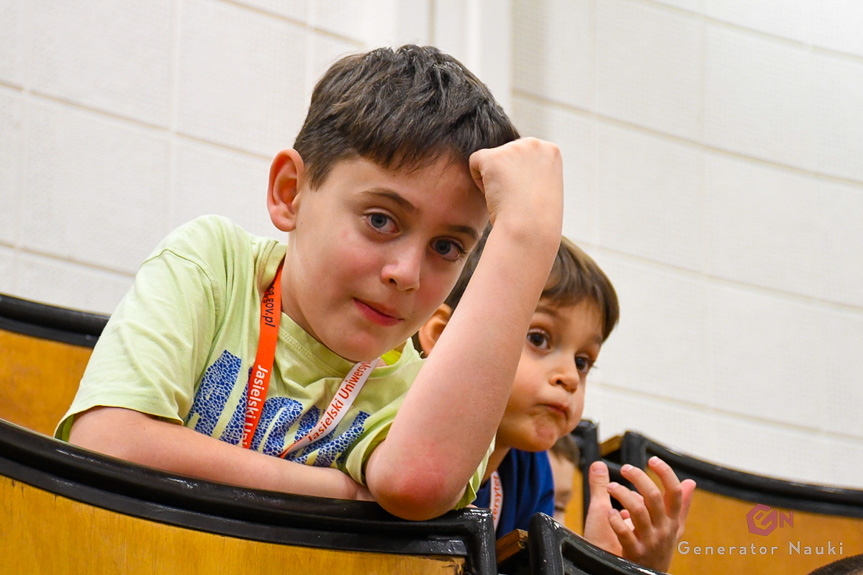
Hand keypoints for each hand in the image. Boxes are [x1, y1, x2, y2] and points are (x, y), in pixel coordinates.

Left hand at [468, 137, 562, 237]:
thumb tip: (512, 169)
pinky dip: (479, 182)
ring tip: (509, 198)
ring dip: (494, 181)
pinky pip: (475, 162)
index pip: (523, 157)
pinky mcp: (493, 157)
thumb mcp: (543, 187)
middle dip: (507, 177)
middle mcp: (533, 143)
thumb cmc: (537, 219)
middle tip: (518, 199)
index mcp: (550, 150)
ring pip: (490, 161)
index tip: (529, 195)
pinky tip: (495, 195)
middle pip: (506, 156)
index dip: (522, 179)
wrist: (530, 229)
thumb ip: (532, 172)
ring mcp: (513, 148)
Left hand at [582, 457, 695, 572]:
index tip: (652, 459)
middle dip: (638, 477)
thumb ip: (680, 505)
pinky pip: (624, 533)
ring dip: (622, 494)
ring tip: (611, 486)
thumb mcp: (673, 527)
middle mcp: (664, 530)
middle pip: (654, 496)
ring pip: (638, 511)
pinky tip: (609, 512)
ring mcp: (649, 541)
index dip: (665, 473)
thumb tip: (690, 482)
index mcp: (672, 520)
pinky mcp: (634, 552)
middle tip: (624, 468)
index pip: (675, 493)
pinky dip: (615, 520)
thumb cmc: (658, 546)